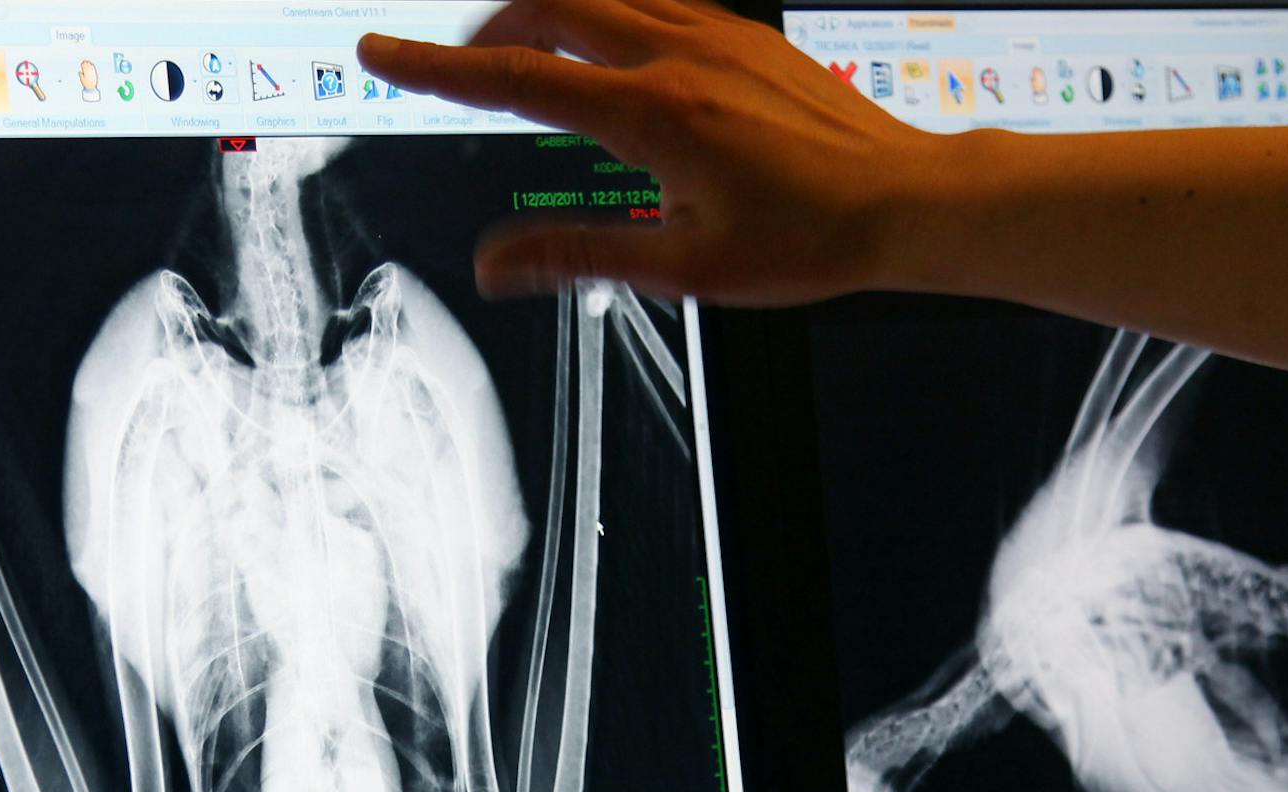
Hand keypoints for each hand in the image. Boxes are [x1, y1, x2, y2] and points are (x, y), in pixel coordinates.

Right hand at [358, 0, 952, 303]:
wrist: (906, 201)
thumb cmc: (810, 238)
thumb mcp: (685, 269)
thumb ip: (580, 256)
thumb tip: (494, 263)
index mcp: (653, 114)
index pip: (515, 78)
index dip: (436, 68)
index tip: (382, 54)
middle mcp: (679, 56)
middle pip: (547, 7)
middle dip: (487, 29)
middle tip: (457, 66)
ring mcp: (716, 34)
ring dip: (546, 14)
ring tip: (526, 56)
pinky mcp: (744, 32)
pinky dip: (605, 13)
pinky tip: (612, 53)